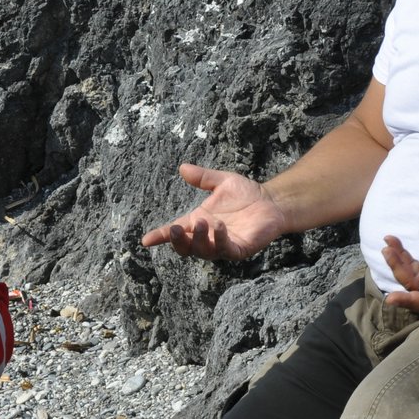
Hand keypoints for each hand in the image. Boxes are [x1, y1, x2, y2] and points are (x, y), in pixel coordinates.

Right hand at [141, 163, 286, 260]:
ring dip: (200, 238)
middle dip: (178, 241)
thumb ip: (203, 177)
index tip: (146, 240)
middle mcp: (208, 236)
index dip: (161, 236)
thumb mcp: (222, 181)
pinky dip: (220, 239)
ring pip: (204, 251)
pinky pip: (225, 249)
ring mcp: (223, 245)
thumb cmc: (246, 193)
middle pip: (186, 247)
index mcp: (199, 221)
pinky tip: (220, 226)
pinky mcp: (239, 249)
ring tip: (204, 221)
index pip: (177, 231)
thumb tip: (182, 167)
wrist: (272, 201)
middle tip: (176, 229)